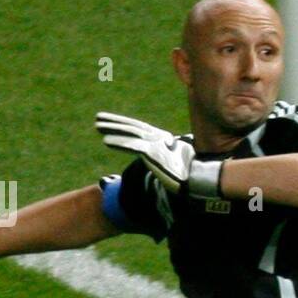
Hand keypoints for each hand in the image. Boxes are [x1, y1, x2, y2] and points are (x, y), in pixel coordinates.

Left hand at [96, 111, 221, 197]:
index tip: (110, 121)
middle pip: (132, 127)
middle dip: (115, 122)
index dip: (125, 123)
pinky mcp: (154, 153)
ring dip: (112, 128)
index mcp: (163, 139)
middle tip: (98, 118)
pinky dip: (119, 142)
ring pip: (130, 133)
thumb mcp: (177, 162)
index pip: (140, 127)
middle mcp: (158, 138)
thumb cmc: (192, 172)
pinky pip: (132, 145)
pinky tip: (106, 140)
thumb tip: (166, 163)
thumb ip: (167, 158)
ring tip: (97, 125)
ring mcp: (156, 144)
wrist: (201, 178)